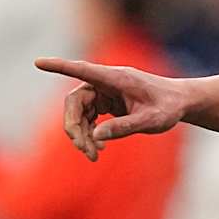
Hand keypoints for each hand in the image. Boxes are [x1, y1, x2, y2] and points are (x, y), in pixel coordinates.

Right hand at [36, 57, 189, 160]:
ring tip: (93, 155)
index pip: (82, 70)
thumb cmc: (169, 107)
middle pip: (75, 101)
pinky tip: (97, 148)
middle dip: (74, 127)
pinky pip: (87, 117)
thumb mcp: (151, 121)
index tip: (38, 62)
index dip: (59, 66)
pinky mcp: (106, 101)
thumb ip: (125, 127)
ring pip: (79, 112)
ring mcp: (105, 91)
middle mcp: (106, 82)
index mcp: (116, 78)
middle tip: (85, 151)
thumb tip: (97, 137)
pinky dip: (89, 133)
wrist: (180, 102)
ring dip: (81, 134)